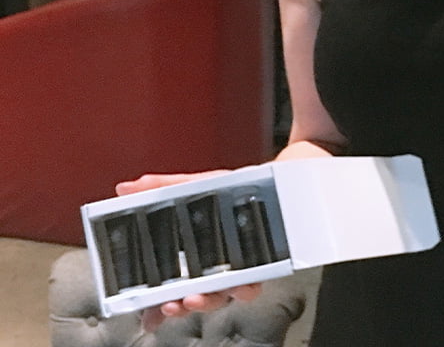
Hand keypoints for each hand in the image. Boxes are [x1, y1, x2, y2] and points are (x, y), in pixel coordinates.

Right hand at [115, 170, 260, 331]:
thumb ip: (161, 187)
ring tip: (196, 297)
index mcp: (190, 254)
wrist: (267, 179)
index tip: (146, 315)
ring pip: (219, 297)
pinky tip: (240, 285)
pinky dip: (244, 289)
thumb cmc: (227, 187)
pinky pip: (252, 284)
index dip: (155, 305)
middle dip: (178, 307)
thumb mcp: (192, 184)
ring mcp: (235, 268)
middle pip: (191, 297)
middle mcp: (212, 267)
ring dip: (207, 302)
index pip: (167, 287)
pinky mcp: (259, 265)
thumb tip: (125, 188)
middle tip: (170, 305)